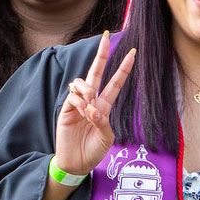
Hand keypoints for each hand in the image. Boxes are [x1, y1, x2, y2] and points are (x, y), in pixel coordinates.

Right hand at [54, 32, 135, 175]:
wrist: (76, 163)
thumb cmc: (94, 151)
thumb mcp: (106, 137)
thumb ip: (102, 121)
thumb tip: (92, 108)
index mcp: (105, 106)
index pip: (115, 82)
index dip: (123, 68)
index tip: (133, 53)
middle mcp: (92, 101)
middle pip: (96, 71)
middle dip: (101, 54)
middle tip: (105, 36)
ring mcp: (78, 103)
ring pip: (82, 82)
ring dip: (88, 90)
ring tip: (90, 108)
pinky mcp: (66, 109)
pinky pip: (73, 96)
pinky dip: (80, 103)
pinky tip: (83, 113)